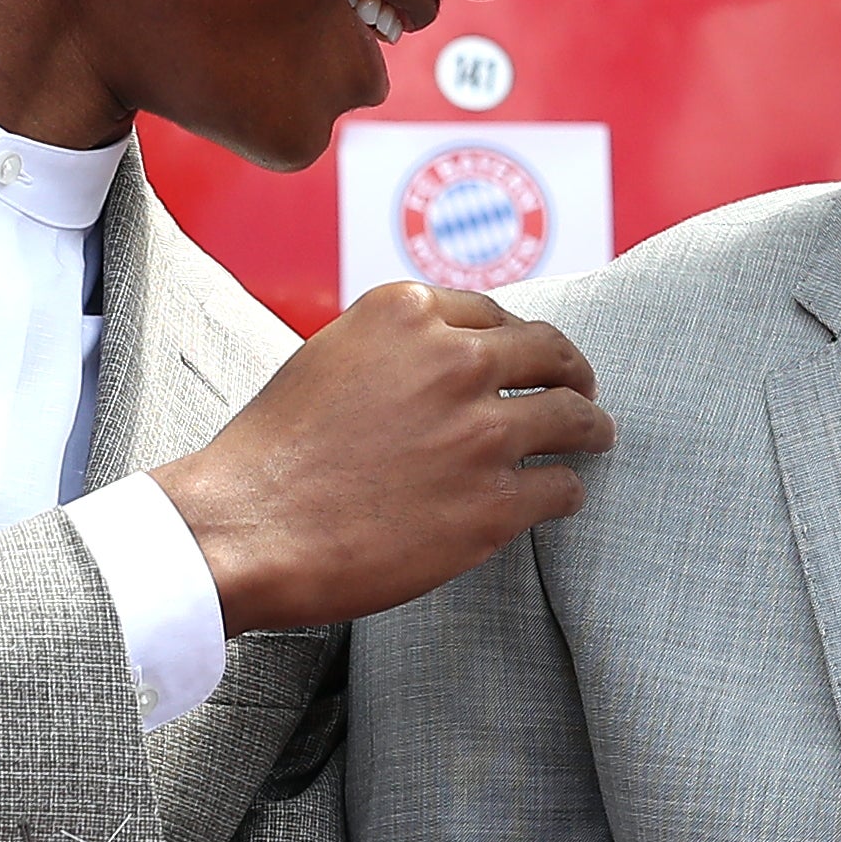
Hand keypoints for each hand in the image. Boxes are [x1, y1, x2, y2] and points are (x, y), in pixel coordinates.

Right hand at [154, 282, 614, 635]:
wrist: (244, 527)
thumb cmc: (270, 452)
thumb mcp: (327, 358)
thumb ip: (391, 349)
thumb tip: (437, 360)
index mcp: (407, 313)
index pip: (493, 314)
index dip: (515, 340)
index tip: (527, 358)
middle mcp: (452, 360)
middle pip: (547, 353)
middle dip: (571, 370)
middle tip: (582, 388)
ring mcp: (479, 432)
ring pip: (572, 416)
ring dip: (590, 427)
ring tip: (596, 436)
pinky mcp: (493, 504)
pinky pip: (561, 487)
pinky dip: (567, 491)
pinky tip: (560, 497)